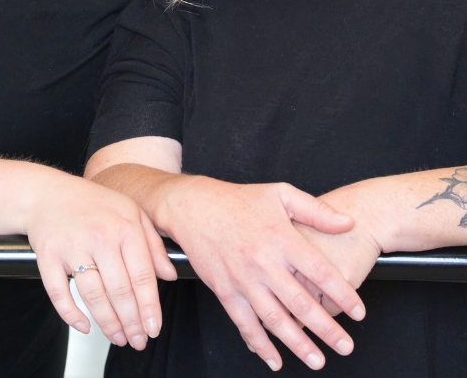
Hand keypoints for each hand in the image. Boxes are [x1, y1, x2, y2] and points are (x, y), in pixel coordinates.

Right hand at [26, 172, 175, 349]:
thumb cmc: (92, 203)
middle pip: (119, 290)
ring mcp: (72, 246)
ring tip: (117, 338)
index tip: (153, 328)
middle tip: (137, 340)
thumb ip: (152, 243)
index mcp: (124, 225)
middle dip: (131, 322)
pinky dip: (71, 314)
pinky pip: (59, 293)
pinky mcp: (48, 256)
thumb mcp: (130, 212)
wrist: (47, 193)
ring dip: (107, 322)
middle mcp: (100, 236)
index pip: (142, 275)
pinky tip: (85, 325)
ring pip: (93, 295)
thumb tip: (169, 275)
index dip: (149, 307)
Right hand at [165, 177, 365, 370]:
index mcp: (281, 237)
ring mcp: (243, 279)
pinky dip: (260, 345)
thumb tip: (347, 222)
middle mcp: (263, 261)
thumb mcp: (280, 193)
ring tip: (317, 360)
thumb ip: (316, 210)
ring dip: (298, 343)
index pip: (319, 272)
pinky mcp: (224, 290)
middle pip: (301, 302)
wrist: (194, 207)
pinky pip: (245, 323)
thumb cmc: (239, 199)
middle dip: (327, 329)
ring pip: (275, 319)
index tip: (359, 312)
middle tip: (346, 346)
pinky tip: (275, 359)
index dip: (343, 294)